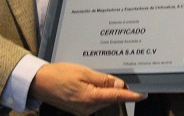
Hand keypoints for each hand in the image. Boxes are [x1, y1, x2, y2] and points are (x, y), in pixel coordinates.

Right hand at [30, 62, 145, 115]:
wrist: (40, 83)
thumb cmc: (59, 74)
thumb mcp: (83, 72)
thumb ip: (103, 80)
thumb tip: (120, 85)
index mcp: (90, 98)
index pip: (116, 97)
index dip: (131, 96)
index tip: (143, 95)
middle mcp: (88, 108)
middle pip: (111, 99)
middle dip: (118, 89)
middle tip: (122, 77)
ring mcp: (83, 111)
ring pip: (104, 100)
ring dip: (107, 90)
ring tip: (102, 77)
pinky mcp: (80, 110)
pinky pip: (95, 101)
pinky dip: (98, 93)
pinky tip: (95, 83)